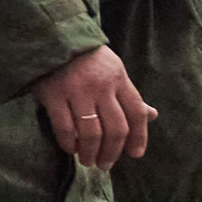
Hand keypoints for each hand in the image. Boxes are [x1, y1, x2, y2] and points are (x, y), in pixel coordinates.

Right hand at [28, 45, 154, 167]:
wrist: (50, 37)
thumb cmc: (85, 58)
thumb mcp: (113, 70)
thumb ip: (129, 95)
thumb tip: (151, 116)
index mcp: (119, 78)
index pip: (136, 113)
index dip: (139, 137)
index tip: (135, 154)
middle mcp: (101, 86)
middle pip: (116, 129)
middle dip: (113, 152)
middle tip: (106, 164)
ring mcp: (76, 91)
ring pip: (91, 133)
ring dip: (91, 153)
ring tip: (88, 161)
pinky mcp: (53, 95)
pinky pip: (65, 128)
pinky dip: (69, 144)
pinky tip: (71, 148)